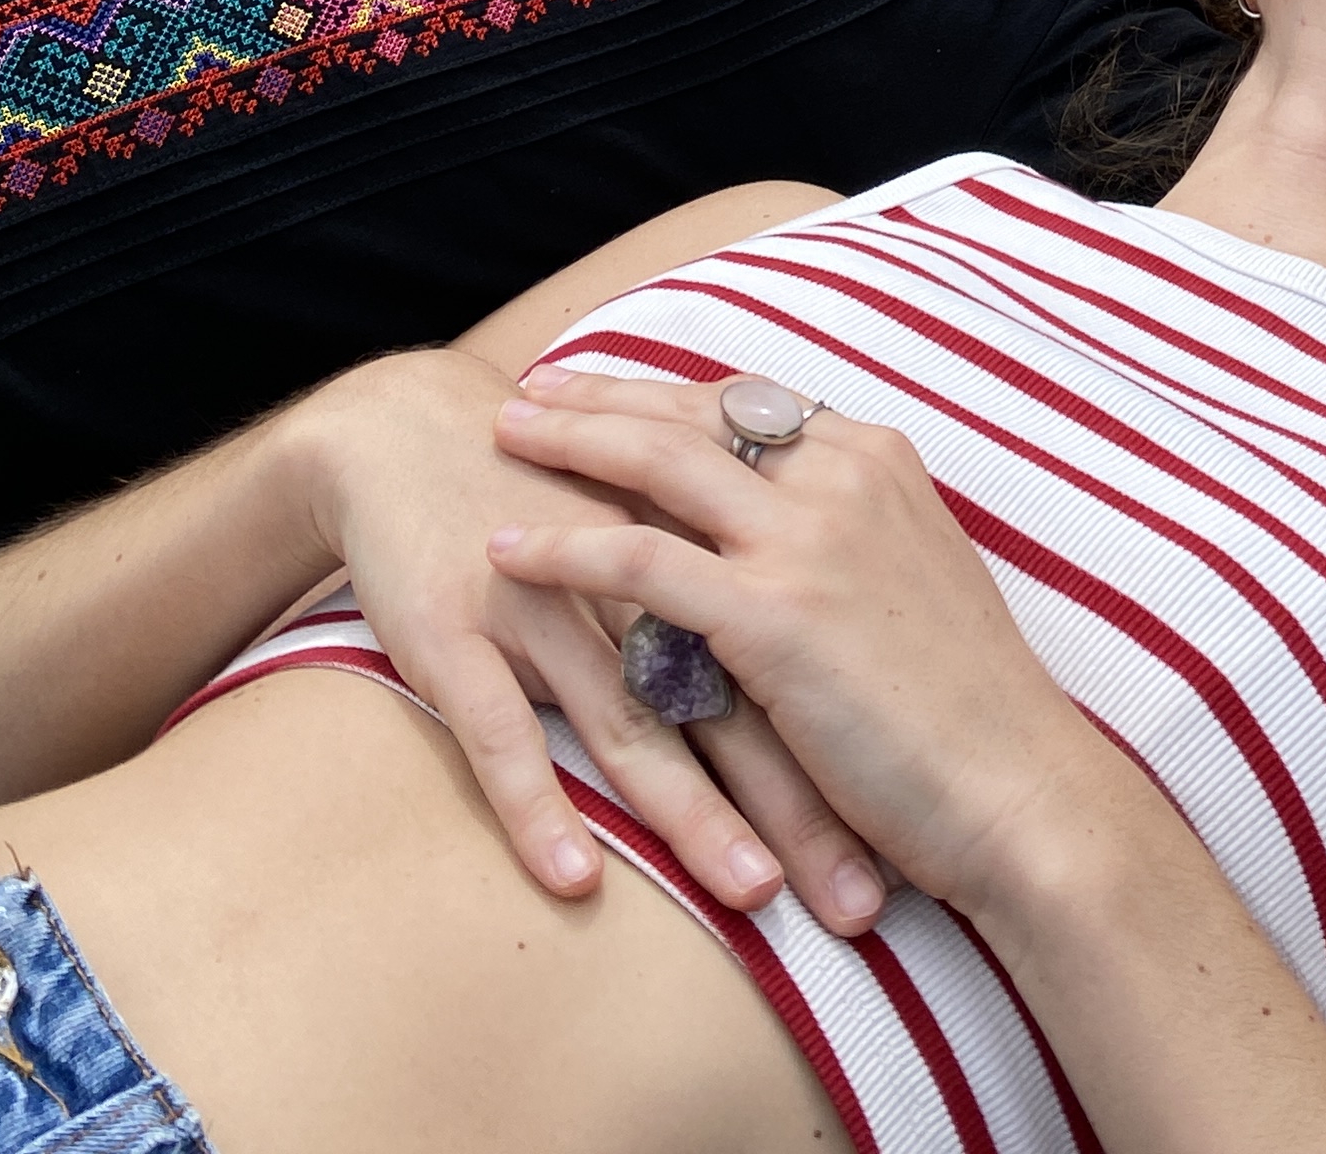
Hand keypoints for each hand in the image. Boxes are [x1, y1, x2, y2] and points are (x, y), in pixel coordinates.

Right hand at [301, 351, 886, 929]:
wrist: (409, 430)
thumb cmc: (550, 486)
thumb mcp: (657, 517)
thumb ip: (734, 574)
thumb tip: (823, 670)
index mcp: (695, 540)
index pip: (795, 653)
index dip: (851, 742)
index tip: (916, 834)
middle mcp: (636, 573)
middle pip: (737, 696)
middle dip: (802, 799)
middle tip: (860, 896)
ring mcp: (549, 606)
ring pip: (636, 723)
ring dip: (699, 815)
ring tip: (755, 894)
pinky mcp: (460, 636)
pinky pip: (503, 735)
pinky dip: (539, 807)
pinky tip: (575, 879)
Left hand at [492, 374, 1103, 915]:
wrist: (1018, 784)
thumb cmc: (970, 708)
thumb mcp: (917, 581)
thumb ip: (851, 541)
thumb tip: (791, 536)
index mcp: (879, 460)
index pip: (750, 403)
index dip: (670, 394)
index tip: (610, 389)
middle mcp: (843, 475)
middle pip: (696, 413)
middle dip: (605, 394)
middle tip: (532, 388)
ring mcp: (806, 538)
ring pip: (659, 462)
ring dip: (570, 441)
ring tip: (504, 432)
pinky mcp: (770, 614)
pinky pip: (638, 563)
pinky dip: (564, 549)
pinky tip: (507, 548)